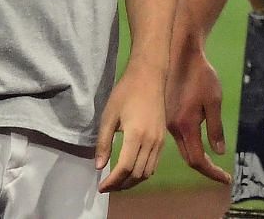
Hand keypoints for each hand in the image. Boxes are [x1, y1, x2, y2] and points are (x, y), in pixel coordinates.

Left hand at [95, 64, 166, 192]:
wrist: (149, 77)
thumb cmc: (126, 93)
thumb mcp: (109, 116)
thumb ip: (104, 143)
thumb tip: (99, 166)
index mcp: (136, 135)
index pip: (125, 168)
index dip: (112, 181)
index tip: (100, 187)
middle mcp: (151, 141)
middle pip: (137, 174)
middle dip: (121, 185)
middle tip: (107, 186)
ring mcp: (160, 140)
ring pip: (148, 172)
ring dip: (133, 181)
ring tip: (118, 182)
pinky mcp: (163, 138)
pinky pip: (154, 163)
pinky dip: (143, 172)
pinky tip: (131, 170)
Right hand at [165, 38, 230, 183]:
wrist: (181, 56)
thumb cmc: (201, 76)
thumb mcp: (214, 101)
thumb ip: (215, 128)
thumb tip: (218, 152)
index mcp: (185, 126)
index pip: (197, 159)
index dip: (211, 172)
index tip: (225, 179)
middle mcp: (172, 128)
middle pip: (188, 157)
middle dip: (206, 168)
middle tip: (222, 175)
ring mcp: (167, 123)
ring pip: (182, 148)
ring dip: (198, 157)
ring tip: (213, 164)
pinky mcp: (167, 116)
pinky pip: (179, 138)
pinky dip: (190, 146)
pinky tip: (200, 145)